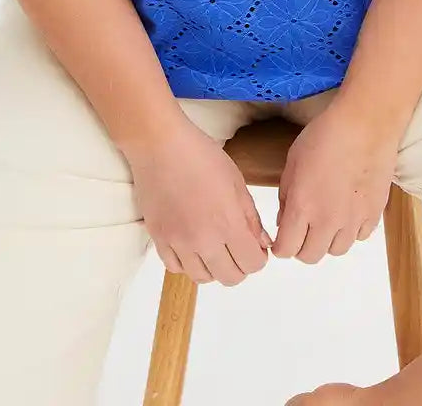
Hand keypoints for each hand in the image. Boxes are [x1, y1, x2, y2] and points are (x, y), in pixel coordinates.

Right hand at [125, 113, 271, 286]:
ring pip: (202, 277)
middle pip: (230, 277)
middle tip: (236, 246)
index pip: (252, 264)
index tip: (254, 245)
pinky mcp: (158, 239)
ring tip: (214, 245)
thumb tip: (263, 244)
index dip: (258, 257)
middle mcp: (203, 239)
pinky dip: (187, 262)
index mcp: (227, 222)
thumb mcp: (236, 181)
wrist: (160, 145)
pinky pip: (175, 268)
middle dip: (239, 265)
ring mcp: (178, 242)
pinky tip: (191, 244)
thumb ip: (251, 217)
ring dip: (213, 266)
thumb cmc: (201, 155)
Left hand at [270, 101, 398, 262]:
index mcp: (302, 207)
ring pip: (336, 250)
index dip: (280, 246)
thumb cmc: (324, 136)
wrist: (365, 125)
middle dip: (301, 246)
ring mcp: (353, 220)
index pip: (286, 249)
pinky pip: (359, 236)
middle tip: (302, 228)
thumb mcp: (292, 162)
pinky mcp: (374, 214)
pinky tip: (348, 210)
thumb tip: (284, 221)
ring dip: (327, 240)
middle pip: (310, 256)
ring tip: (327, 218)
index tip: (281, 238)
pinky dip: (351, 230)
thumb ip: (286, 196)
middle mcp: (327, 220)